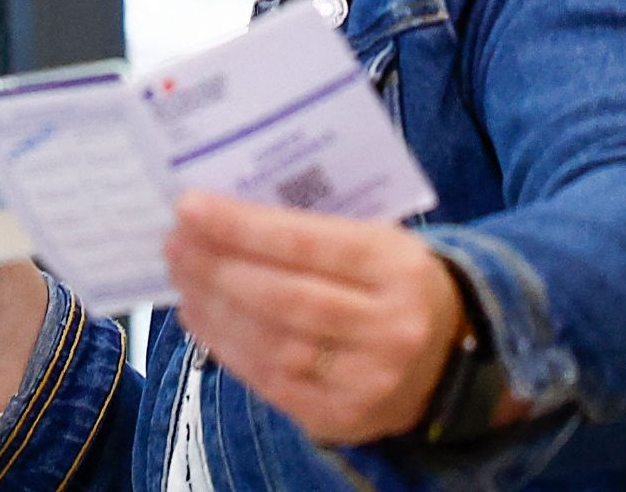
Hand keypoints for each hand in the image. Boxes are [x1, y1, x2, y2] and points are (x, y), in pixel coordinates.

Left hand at [163, 191, 467, 447]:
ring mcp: (368, 380)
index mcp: (397, 267)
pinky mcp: (343, 417)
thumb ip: (311, 228)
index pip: (307, 243)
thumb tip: (222, 216)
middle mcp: (389, 327)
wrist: (451, 357)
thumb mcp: (376, 240)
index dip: (242, 227)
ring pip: (273, 344)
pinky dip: (227, 347)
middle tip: (174, 244)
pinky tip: (201, 318)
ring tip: (182, 278)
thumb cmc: (393, 283)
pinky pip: (271, 382)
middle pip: (284, 298)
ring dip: (213, 309)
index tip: (190, 207)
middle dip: (217, 268)